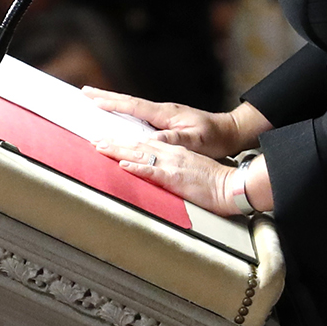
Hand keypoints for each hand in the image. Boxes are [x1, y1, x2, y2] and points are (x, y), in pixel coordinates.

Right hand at [83, 92, 266, 159]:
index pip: (134, 107)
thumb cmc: (215, 138)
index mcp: (166, 114)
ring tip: (94, 99)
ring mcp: (164, 114)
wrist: (230, 131)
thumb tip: (154, 140)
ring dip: (112, 102)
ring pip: (132, 106)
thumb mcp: (197, 141)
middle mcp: (163, 110)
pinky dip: (124, 110)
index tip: (93, 99)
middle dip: (105, 96)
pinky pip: (138, 113)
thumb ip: (176, 139)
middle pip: (129, 101)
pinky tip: (118, 113)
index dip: (113, 104)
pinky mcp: (166, 120)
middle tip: (84, 91)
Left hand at [92, 137, 250, 217]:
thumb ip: (173, 167)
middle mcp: (171, 154)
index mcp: (175, 152)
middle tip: (94, 139)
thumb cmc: (215, 182)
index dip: (125, 142)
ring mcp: (172, 164)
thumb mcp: (191, 169)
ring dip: (118, 150)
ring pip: (140, 153)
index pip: (146, 144)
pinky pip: (152, 171)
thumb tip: (158, 171)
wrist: (231, 186)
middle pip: (138, 145)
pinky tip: (123, 166)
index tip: (109, 140)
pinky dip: (136, 167)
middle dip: (115, 142)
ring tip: (100, 147)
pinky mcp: (175, 177)